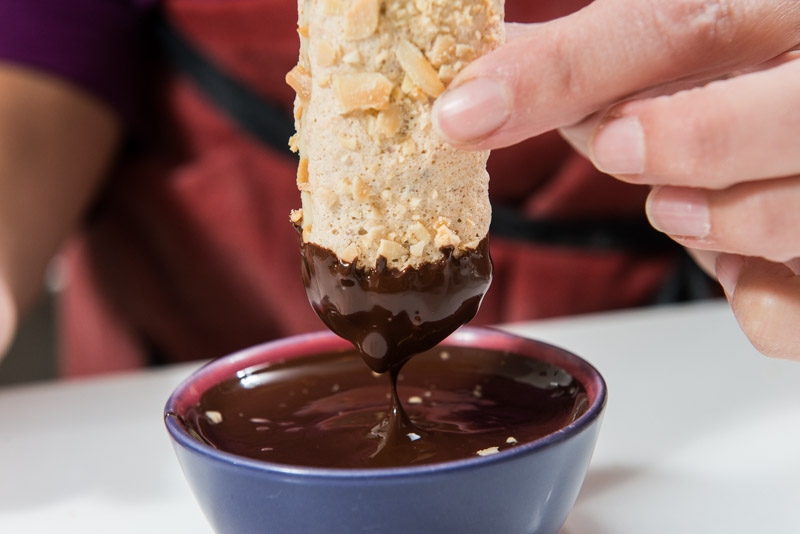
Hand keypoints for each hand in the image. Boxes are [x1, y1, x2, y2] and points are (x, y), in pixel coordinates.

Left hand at [432, 0, 799, 359]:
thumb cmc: (752, 80)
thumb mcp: (692, 45)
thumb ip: (599, 60)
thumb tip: (483, 81)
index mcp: (780, 12)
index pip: (678, 24)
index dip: (562, 70)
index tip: (466, 112)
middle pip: (780, 113)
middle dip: (682, 140)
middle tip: (614, 147)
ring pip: (788, 217)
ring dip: (715, 222)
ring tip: (676, 206)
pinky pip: (789, 314)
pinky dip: (756, 302)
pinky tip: (742, 265)